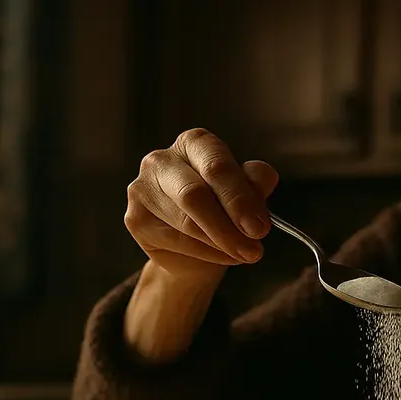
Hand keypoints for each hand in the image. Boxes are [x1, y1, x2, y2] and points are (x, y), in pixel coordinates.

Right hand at [124, 128, 279, 281]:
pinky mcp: (135, 219)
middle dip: (229, 226)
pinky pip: (176, 241)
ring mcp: (143, 188)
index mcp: (194, 143)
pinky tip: (223, 256)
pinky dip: (207, 254)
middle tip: (254, 250)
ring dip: (222, 244)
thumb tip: (264, 177)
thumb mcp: (246, 194)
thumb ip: (255, 183)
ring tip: (245, 254)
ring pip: (186, 222)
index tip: (260, 228)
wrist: (195, 248)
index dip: (239, 198)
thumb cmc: (223, 210)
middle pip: (195, 194)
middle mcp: (162, 159)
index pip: (216, 166)